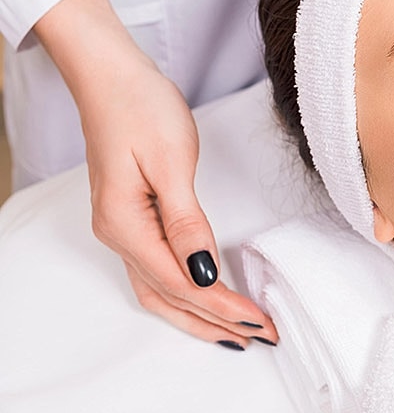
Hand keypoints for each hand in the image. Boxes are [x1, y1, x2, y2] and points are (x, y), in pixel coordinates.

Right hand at [33, 0, 276, 348]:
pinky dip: (184, 292)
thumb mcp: (171, 162)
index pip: (184, 283)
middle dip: (216, 321)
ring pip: (160, 289)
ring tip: (237, 333)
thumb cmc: (141, 108)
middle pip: (171, 296)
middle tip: (263, 336)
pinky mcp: (133, 217)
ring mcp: (123, 228)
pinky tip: (205, 299)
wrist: (112, 76)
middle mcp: (119, 235)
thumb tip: (203, 273)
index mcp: (127, 226)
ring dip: (199, 315)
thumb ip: (187, 223)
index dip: (224, 306)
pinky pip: (157, 269)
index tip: (262, 322)